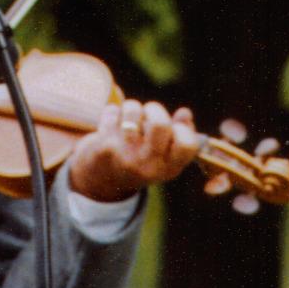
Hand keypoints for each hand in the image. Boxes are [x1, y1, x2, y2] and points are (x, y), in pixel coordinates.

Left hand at [67, 97, 200, 201]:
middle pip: (159, 124)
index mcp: (169, 169)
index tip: (173, 127)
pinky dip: (113, 111)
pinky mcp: (105, 148)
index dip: (183, 128)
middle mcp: (148, 166)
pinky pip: (113, 113)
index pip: (187, 144)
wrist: (101, 179)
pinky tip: (112, 120)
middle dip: (155, 109)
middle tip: (150, 111)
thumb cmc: (141, 159)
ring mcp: (126, 157)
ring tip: (130, 114)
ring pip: (134, 112)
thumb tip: (184, 113)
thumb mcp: (165, 156)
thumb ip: (180, 135)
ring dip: (132, 107)